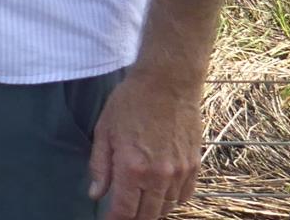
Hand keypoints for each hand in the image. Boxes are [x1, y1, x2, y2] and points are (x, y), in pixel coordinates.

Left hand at [87, 70, 202, 216]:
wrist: (168, 83)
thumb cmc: (131, 102)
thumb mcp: (104, 129)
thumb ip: (100, 165)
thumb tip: (95, 193)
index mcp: (132, 167)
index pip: (124, 210)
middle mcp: (158, 176)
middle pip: (147, 215)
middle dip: (133, 219)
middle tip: (123, 213)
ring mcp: (179, 173)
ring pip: (166, 208)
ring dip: (152, 210)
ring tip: (140, 203)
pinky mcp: (194, 166)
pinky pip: (183, 196)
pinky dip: (171, 200)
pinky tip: (160, 193)